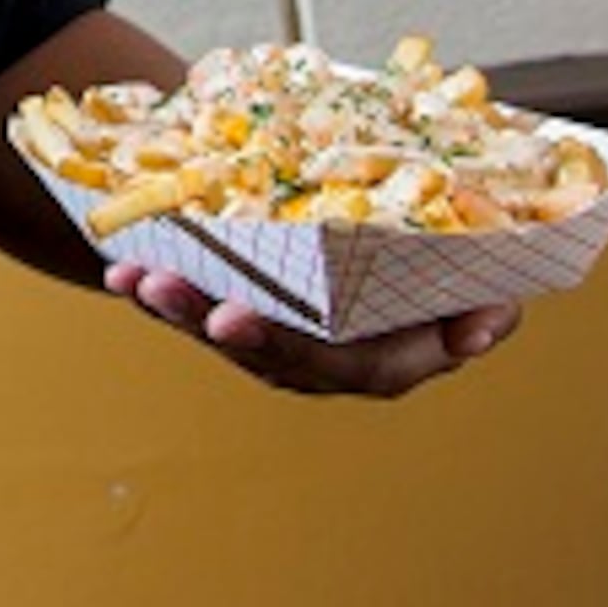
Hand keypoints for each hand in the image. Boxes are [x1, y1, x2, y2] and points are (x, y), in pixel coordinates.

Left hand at [104, 262, 518, 397]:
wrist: (407, 244)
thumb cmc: (447, 273)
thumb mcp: (482, 294)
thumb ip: (485, 315)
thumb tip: (478, 329)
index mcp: (377, 362)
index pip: (325, 362)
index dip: (277, 344)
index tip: (233, 317)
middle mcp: (320, 361)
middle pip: (257, 348)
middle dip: (208, 320)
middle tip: (168, 290)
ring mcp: (279, 339)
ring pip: (220, 328)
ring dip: (175, 305)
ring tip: (138, 278)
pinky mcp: (245, 310)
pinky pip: (199, 305)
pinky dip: (159, 289)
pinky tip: (122, 270)